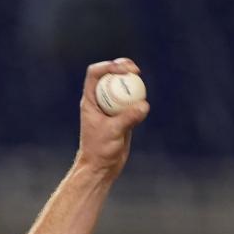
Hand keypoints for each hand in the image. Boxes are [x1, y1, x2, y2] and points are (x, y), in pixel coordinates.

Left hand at [76, 57, 149, 179]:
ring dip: (131, 80)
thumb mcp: (113, 133)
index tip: (123, 71)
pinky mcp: (121, 114)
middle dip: (123, 67)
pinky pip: (131, 99)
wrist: (101, 167)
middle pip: (110, 74)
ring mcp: (110, 107)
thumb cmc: (100, 151)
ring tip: (139, 82)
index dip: (108, 66)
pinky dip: (138, 96)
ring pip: (121, 85)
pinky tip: (142, 101)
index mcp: (90, 101)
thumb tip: (144, 105)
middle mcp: (99, 101)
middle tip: (135, 71)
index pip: (95, 74)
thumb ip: (128, 117)